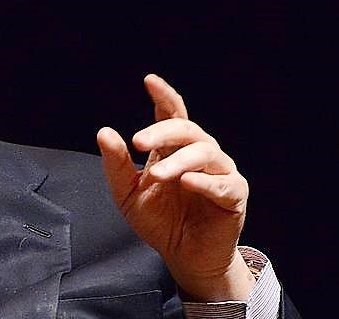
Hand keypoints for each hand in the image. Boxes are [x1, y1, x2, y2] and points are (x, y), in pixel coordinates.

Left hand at [97, 74, 255, 300]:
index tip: (149, 81)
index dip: (164, 96)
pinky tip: (187, 182)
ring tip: (158, 174)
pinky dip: (205, 182)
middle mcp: (200, 155)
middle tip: (138, 142)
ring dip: (179, 161)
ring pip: (206, 153)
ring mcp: (220, 173)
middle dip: (163, 131)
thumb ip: (117, 165)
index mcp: (174, 149)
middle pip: (187, 129)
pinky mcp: (234, 196)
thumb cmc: (160, 222)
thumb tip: (104, 132)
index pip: (172, 114)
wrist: (183, 257)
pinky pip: (224, 184)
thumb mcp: (127, 194)